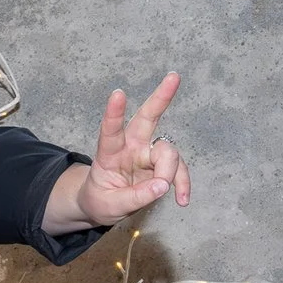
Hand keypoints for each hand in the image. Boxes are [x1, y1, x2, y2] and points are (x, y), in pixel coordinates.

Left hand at [51, 72, 189, 231]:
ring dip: (172, 172)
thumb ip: (134, 197)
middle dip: (161, 97)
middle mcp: (130, 146)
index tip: (118, 94)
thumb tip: (162, 186)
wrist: (101, 204)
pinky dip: (182, 183)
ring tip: (173, 194)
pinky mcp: (161, 164)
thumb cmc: (100, 199)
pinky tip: (182, 199)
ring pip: (168, 152)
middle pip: (147, 117)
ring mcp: (147, 153)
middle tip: (173, 77)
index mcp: (109, 153)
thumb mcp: (108, 205)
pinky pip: (178, 170)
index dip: (114, 113)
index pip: (110, 131)